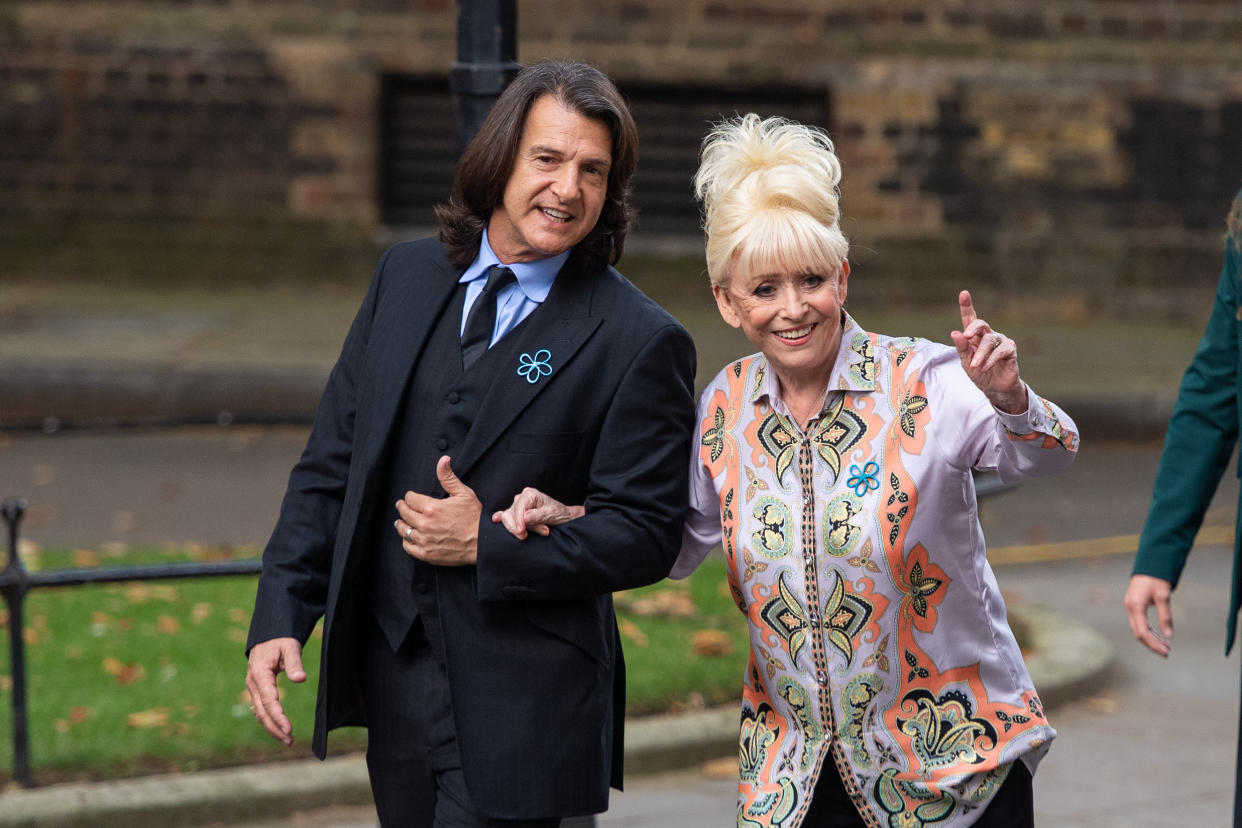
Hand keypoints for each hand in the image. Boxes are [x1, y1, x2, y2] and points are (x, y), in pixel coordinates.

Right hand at [245, 637, 304, 745]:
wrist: (268, 634)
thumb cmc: (280, 640)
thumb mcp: (290, 647)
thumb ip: (295, 663)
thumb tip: (300, 679)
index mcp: (260, 674)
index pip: (269, 701)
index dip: (278, 716)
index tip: (288, 728)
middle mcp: (253, 683)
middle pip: (262, 711)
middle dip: (275, 728)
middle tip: (289, 741)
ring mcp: (252, 687)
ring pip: (259, 712)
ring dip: (271, 727)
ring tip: (287, 739)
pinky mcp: (256, 688)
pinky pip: (260, 708)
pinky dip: (268, 719)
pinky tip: (277, 728)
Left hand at [394, 456, 481, 564]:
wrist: (483, 543)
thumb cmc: (475, 517)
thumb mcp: (464, 493)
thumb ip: (448, 477)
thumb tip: (443, 460)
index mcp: (432, 508)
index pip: (410, 499)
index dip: (409, 496)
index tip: (410, 496)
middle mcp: (425, 524)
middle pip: (404, 514)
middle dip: (402, 507)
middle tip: (401, 505)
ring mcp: (425, 540)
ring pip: (404, 531)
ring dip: (401, 524)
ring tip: (400, 522)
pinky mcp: (427, 554)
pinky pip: (409, 547)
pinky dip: (406, 542)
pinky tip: (408, 538)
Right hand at [492, 487, 584, 538]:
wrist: (565, 518)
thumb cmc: (559, 514)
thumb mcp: (551, 514)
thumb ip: (537, 516)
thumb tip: (524, 518)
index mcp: (530, 494)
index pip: (518, 507)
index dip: (518, 521)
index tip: (521, 533)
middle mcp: (522, 498)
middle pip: (510, 513)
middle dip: (516, 526)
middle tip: (525, 536)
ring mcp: (518, 505)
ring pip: (510, 519)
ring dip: (521, 529)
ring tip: (542, 530)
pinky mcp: (517, 514)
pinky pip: (506, 515)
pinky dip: (501, 518)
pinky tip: (496, 519)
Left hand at [949, 290, 1024, 413]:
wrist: (995, 388)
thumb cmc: (979, 373)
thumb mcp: (966, 362)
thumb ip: (961, 348)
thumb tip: (954, 332)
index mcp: (974, 336)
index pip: (970, 318)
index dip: (967, 305)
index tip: (964, 293)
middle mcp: (987, 335)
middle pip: (980, 324)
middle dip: (972, 328)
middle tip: (966, 336)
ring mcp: (1000, 340)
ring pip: (988, 340)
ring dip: (980, 354)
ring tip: (975, 366)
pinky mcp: (1010, 349)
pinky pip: (999, 350)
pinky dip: (990, 360)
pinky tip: (984, 367)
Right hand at [1123, 574, 1172, 656]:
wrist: (1150, 563)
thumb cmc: (1157, 578)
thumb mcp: (1164, 597)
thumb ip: (1165, 617)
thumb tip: (1168, 635)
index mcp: (1135, 606)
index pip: (1143, 632)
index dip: (1154, 644)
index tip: (1166, 652)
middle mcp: (1130, 608)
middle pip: (1138, 633)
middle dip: (1152, 644)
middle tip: (1167, 652)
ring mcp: (1130, 606)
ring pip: (1138, 628)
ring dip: (1151, 638)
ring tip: (1165, 646)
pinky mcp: (1134, 605)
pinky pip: (1139, 622)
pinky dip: (1149, 630)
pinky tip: (1159, 635)